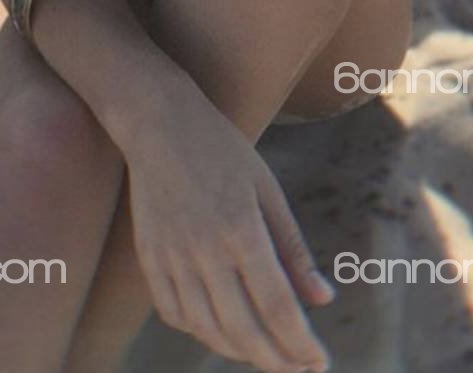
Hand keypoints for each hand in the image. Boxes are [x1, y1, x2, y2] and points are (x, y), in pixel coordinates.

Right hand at [123, 81, 333, 371]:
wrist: (159, 124)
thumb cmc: (222, 150)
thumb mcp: (267, 189)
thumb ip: (293, 248)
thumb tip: (323, 300)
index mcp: (241, 230)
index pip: (277, 307)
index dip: (301, 344)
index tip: (320, 362)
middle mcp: (204, 251)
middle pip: (243, 331)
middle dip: (277, 360)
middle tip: (299, 368)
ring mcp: (171, 257)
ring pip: (207, 329)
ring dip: (241, 352)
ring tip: (267, 354)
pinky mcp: (149, 258)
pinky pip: (174, 313)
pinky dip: (201, 332)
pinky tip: (222, 330)